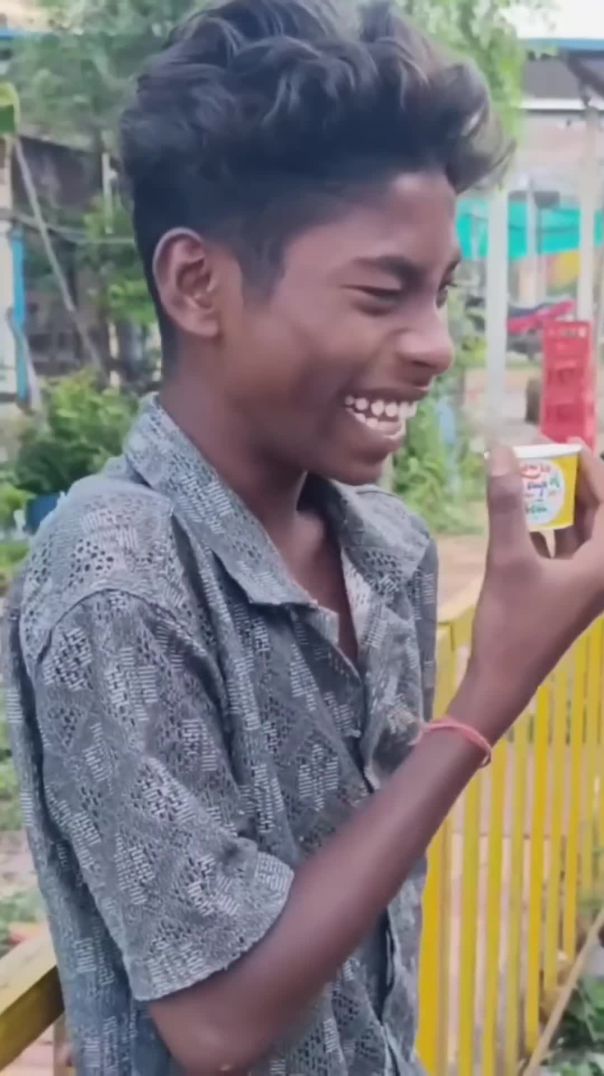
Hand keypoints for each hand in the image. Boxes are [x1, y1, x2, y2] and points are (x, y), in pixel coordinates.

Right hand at [463, 443, 603, 741]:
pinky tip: (524, 514)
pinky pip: (566, 551)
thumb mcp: (508, 558)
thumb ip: (507, 504)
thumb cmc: (513, 622)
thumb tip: (501, 452)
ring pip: (581, 533)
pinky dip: (549, 530)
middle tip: (548, 456)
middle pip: (598, 516)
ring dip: (561, 506)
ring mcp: (586, 587)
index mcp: (603, 566)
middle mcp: (602, 574)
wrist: (503, 679)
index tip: (569, 444)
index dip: (594, 470)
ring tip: (534, 478)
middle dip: (576, 484)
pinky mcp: (566, 595)